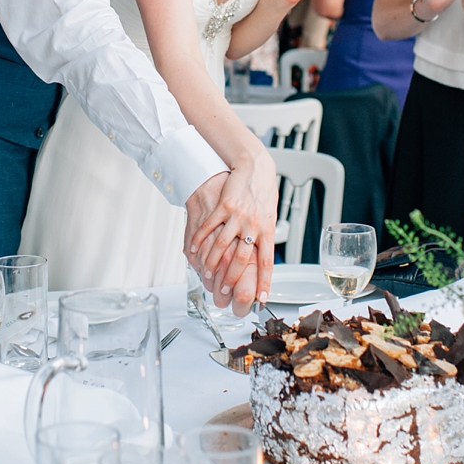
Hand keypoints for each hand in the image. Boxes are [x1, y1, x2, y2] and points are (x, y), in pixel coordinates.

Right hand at [184, 153, 276, 313]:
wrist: (254, 165)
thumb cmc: (262, 190)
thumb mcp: (269, 215)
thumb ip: (265, 235)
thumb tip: (261, 256)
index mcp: (267, 229)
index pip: (267, 262)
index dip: (265, 281)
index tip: (262, 298)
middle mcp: (253, 225)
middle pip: (242, 258)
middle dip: (233, 279)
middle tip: (225, 293)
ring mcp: (238, 216)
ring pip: (223, 246)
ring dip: (213, 264)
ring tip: (207, 276)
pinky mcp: (224, 206)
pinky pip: (209, 228)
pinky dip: (200, 242)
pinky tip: (194, 251)